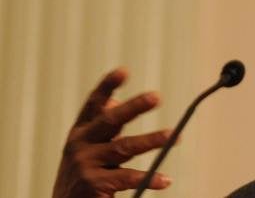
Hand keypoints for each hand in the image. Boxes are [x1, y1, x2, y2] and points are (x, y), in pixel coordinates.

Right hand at [52, 68, 172, 197]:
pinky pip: (128, 178)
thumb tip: (115, 103)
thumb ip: (102, 126)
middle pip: (110, 120)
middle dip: (134, 106)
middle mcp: (80, 144)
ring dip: (151, 140)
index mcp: (81, 131)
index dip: (107, 86)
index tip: (124, 71)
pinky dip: (149, 178)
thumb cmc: (83, 172)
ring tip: (174, 136)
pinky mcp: (93, 184)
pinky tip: (165, 179)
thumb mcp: (88, 146)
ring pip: (124, 147)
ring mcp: (85, 164)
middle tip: (156, 96)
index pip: (94, 103)